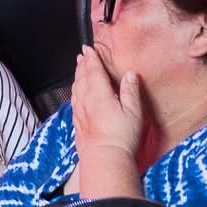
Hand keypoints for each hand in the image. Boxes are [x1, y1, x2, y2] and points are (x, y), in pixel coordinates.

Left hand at [71, 45, 142, 160]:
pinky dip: (75, 91)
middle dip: (82, 65)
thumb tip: (130, 74)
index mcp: (99, 94)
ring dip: (77, 77)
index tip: (88, 49)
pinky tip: (76, 94)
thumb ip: (130, 91)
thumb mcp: (133, 111)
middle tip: (81, 55)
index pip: (93, 71)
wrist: (104, 157)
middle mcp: (86, 101)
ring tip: (78, 70)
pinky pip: (74, 101)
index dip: (91, 59)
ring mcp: (80, 112)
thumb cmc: (121, 136)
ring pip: (76, 89)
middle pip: (82, 78)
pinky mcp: (77, 123)